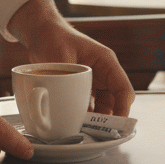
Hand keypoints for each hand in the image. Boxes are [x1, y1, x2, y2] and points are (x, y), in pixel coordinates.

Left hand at [5, 0, 134, 116]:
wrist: (41, 32)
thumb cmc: (53, 37)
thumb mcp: (59, 56)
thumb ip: (64, 77)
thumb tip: (63, 100)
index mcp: (106, 62)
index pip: (123, 89)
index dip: (122, 109)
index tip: (115, 125)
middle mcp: (104, 72)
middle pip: (115, 100)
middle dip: (108, 118)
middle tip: (95, 132)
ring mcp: (94, 79)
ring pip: (103, 104)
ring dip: (96, 117)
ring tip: (84, 129)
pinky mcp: (83, 86)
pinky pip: (90, 103)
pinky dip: (85, 113)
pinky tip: (75, 122)